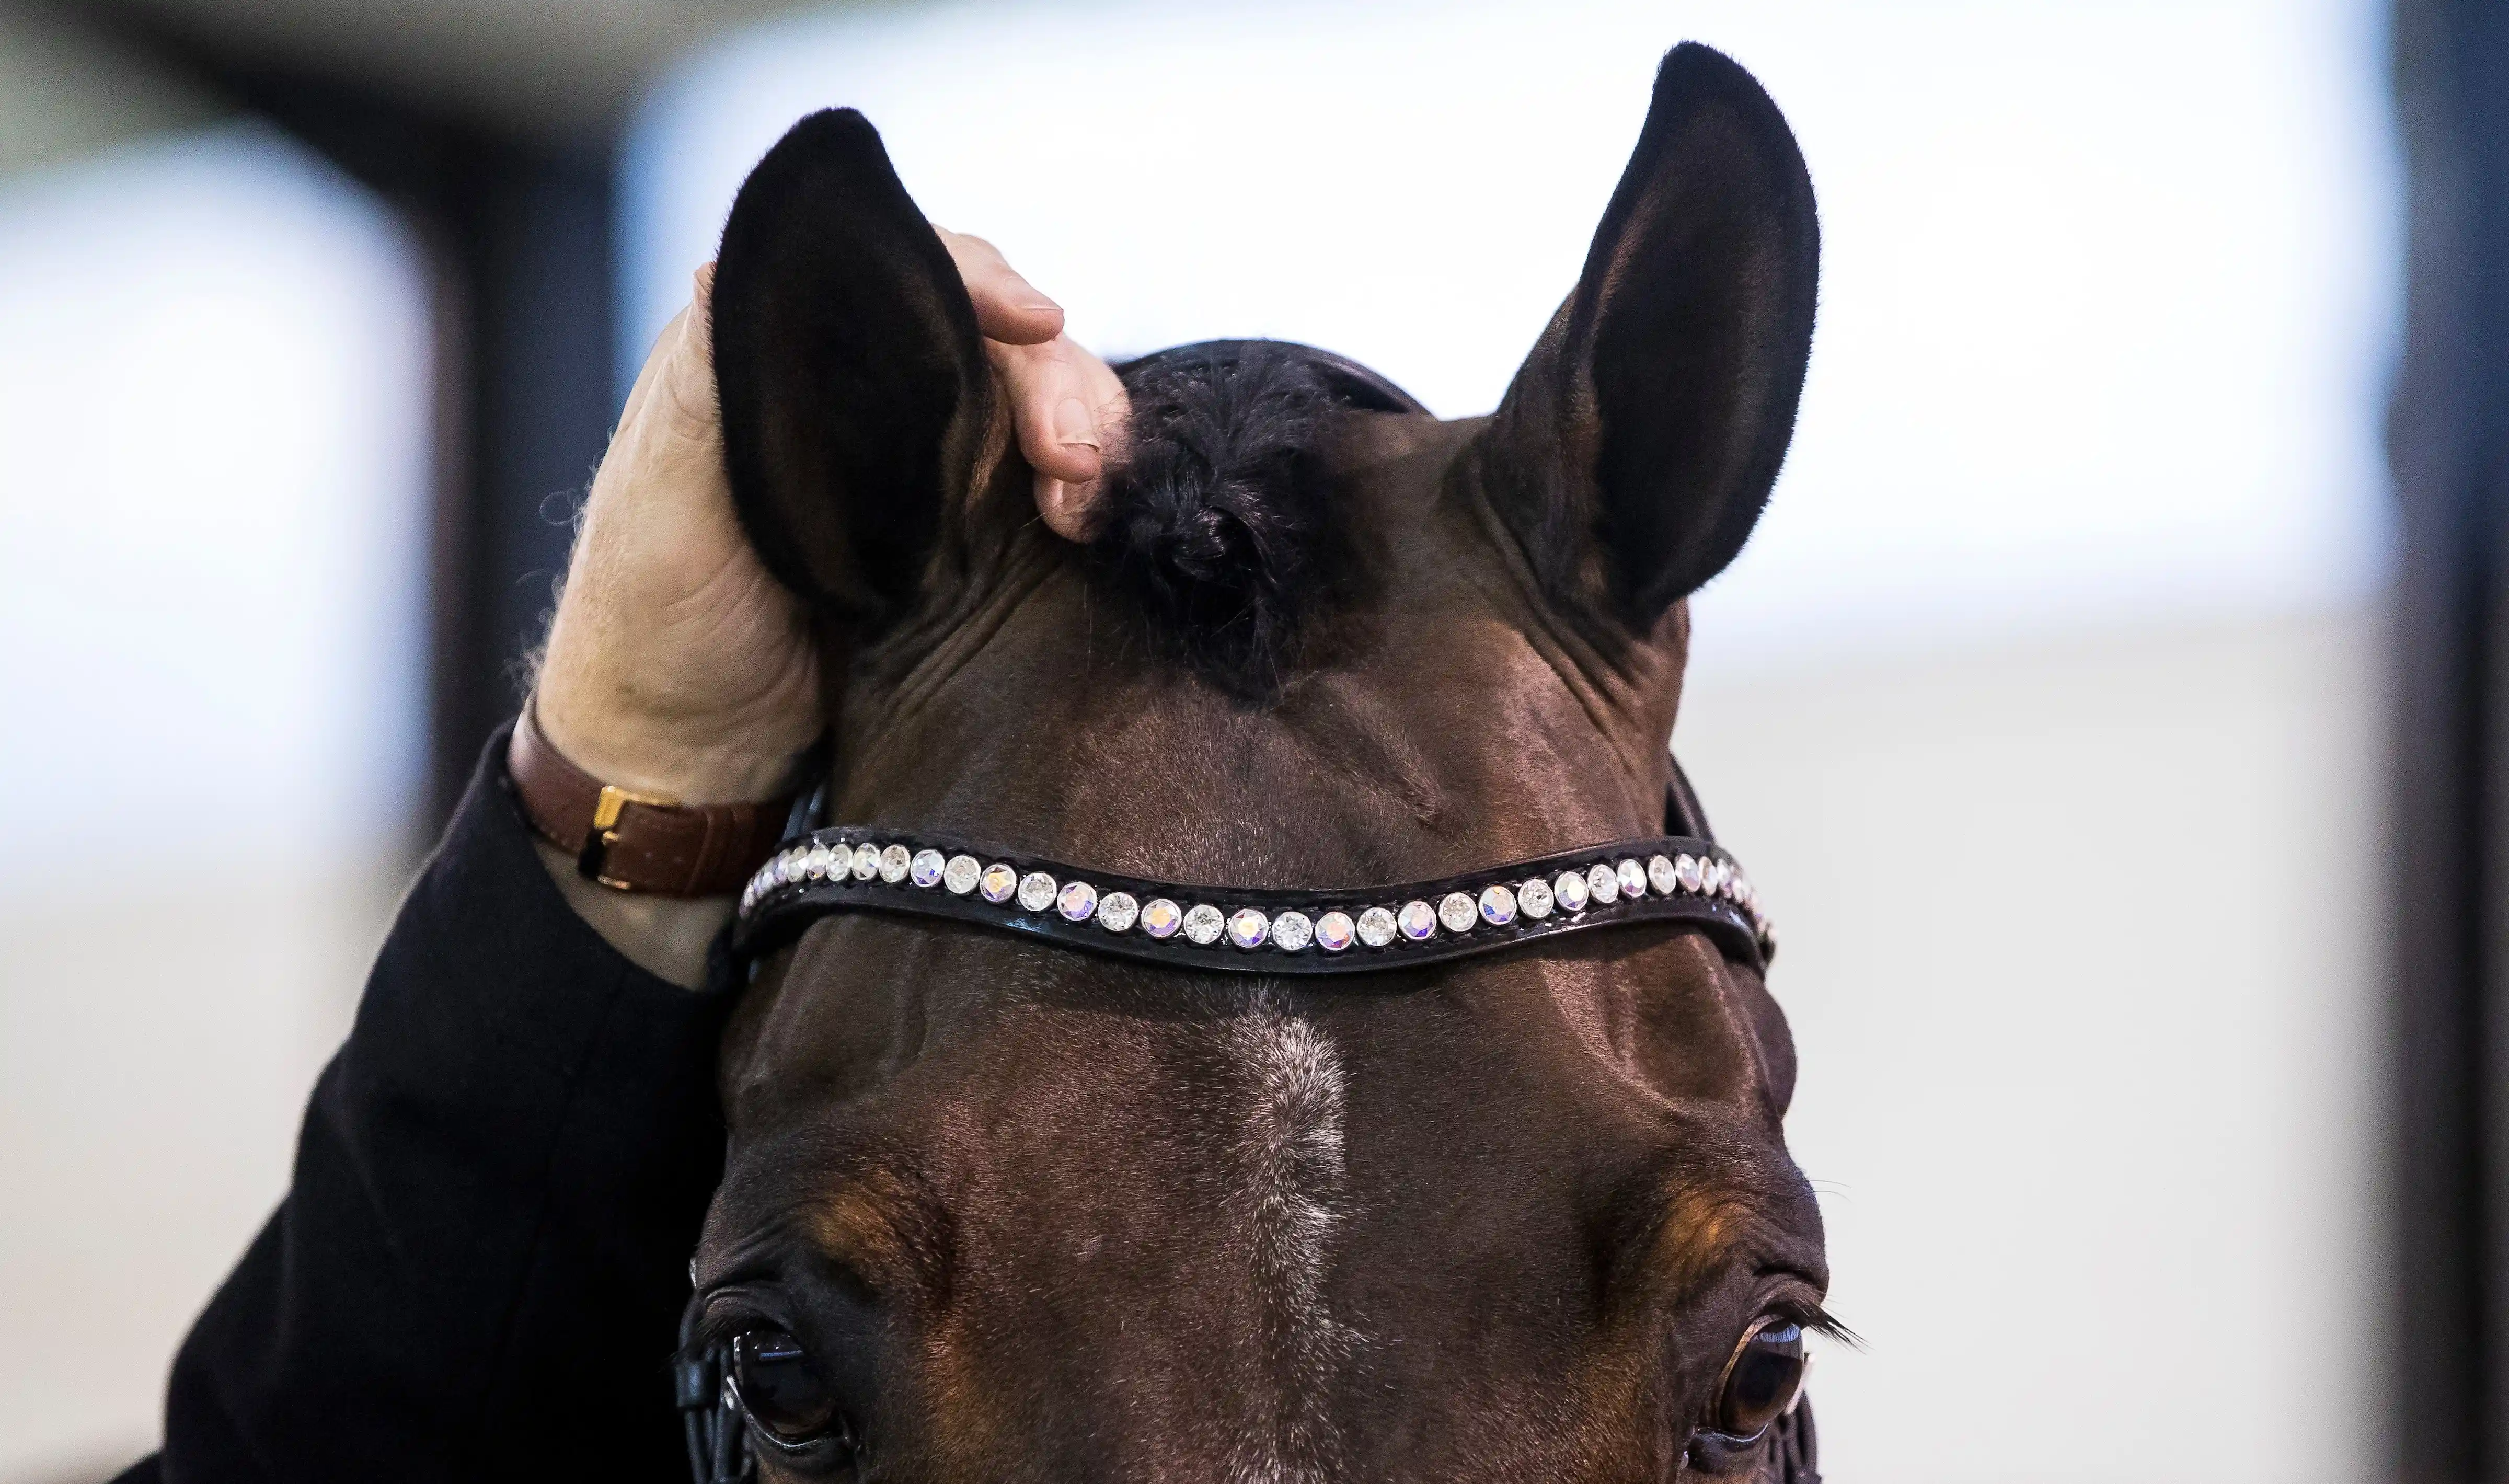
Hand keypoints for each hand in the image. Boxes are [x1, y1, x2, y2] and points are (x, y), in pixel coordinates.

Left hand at [527, 232, 1124, 982]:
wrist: (688, 764)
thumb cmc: (653, 628)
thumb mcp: (664, 492)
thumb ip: (711, 376)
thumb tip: (739, 259)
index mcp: (782, 358)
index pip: (900, 273)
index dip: (977, 279)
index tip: (1035, 318)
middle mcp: (861, 398)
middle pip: (989, 338)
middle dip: (1056, 376)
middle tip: (1076, 456)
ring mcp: (919, 474)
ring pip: (1031, 411)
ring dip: (1084, 436)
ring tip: (1088, 500)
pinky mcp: (961, 549)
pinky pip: (1039, 494)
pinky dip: (1081, 496)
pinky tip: (1090, 527)